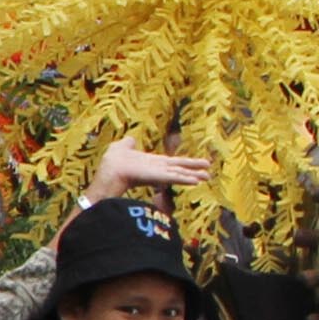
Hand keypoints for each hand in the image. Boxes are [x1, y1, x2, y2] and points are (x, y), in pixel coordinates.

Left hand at [84, 141, 211, 203]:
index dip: (183, 163)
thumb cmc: (112, 162)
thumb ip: (128, 143)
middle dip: (194, 169)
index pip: (171, 163)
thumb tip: (130, 139)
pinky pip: (175, 177)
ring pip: (180, 174)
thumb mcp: (121, 147)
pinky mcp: (157, 177)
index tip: (193, 164)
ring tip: (207, 176)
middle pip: (179, 168)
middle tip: (209, 172)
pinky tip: (197, 180)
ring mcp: (158, 173)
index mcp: (151, 162)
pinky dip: (186, 179)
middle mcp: (157, 169)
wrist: (110, 172)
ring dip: (194, 175)